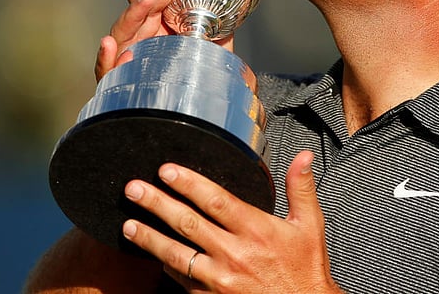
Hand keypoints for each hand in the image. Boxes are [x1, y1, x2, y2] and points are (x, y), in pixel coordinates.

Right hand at [95, 0, 234, 81]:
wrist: (185, 111)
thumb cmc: (193, 73)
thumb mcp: (211, 47)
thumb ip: (221, 27)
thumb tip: (240, 1)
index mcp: (156, 20)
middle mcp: (138, 33)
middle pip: (137, 2)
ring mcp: (125, 54)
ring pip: (124, 29)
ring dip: (135, 11)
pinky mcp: (116, 80)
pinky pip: (106, 69)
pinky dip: (107, 58)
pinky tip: (109, 46)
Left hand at [121, 151, 343, 293]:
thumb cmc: (305, 271)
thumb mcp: (310, 226)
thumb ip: (300, 188)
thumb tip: (303, 157)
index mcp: (256, 230)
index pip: (215, 200)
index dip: (188, 183)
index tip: (167, 170)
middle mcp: (234, 254)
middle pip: (187, 223)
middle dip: (157, 204)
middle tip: (134, 189)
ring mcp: (220, 279)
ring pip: (177, 255)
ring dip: (149, 238)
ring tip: (128, 224)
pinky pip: (182, 280)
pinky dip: (166, 266)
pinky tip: (154, 256)